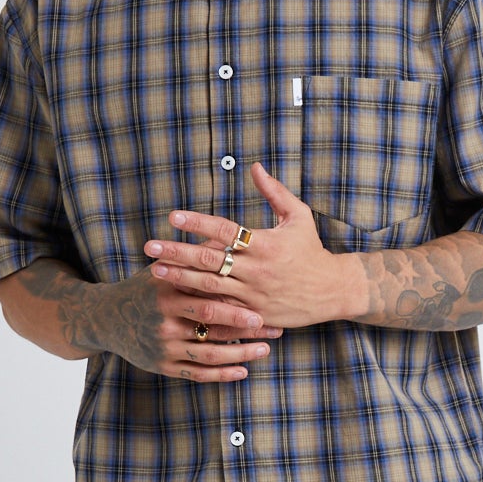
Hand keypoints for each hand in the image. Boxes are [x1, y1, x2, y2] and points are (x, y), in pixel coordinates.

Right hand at [92, 269, 283, 382]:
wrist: (107, 318)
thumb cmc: (147, 289)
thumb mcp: (164, 269)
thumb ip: (195, 257)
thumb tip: (230, 236)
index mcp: (168, 291)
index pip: (210, 296)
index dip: (238, 301)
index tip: (264, 304)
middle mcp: (165, 319)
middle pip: (213, 324)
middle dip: (245, 327)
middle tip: (273, 328)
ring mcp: (164, 345)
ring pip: (210, 353)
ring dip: (241, 353)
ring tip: (265, 350)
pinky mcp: (163, 366)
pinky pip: (198, 373)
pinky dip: (223, 374)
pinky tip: (243, 371)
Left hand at [143, 164, 358, 329]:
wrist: (333, 291)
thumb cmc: (312, 251)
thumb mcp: (298, 216)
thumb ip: (274, 192)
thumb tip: (254, 167)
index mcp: (265, 243)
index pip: (225, 229)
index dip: (197, 222)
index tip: (173, 216)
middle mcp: (257, 269)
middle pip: (210, 259)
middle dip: (177, 251)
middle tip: (150, 245)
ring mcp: (254, 295)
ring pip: (210, 285)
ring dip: (180, 277)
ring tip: (155, 269)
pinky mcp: (253, 314)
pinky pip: (222, 310)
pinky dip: (199, 303)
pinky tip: (177, 297)